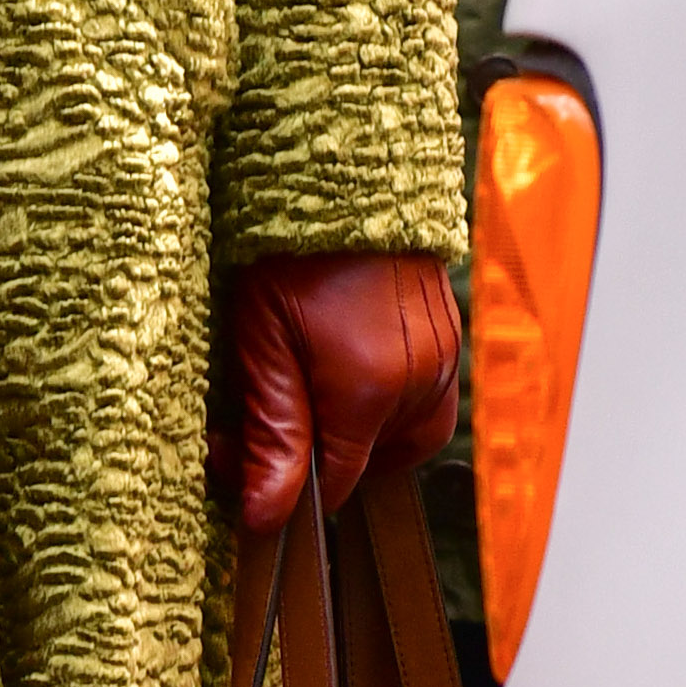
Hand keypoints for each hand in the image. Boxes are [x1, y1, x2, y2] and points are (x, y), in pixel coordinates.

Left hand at [212, 247, 463, 534]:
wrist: (341, 170)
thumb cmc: (289, 247)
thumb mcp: (261, 340)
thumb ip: (272, 432)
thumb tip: (268, 516)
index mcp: (372, 388)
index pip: (338, 481)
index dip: (284, 484)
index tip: (234, 459)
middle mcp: (422, 380)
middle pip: (373, 462)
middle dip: (320, 455)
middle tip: (263, 417)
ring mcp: (444, 356)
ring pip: (405, 435)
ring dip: (357, 432)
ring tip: (306, 392)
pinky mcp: (451, 335)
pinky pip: (426, 397)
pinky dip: (386, 402)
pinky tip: (342, 369)